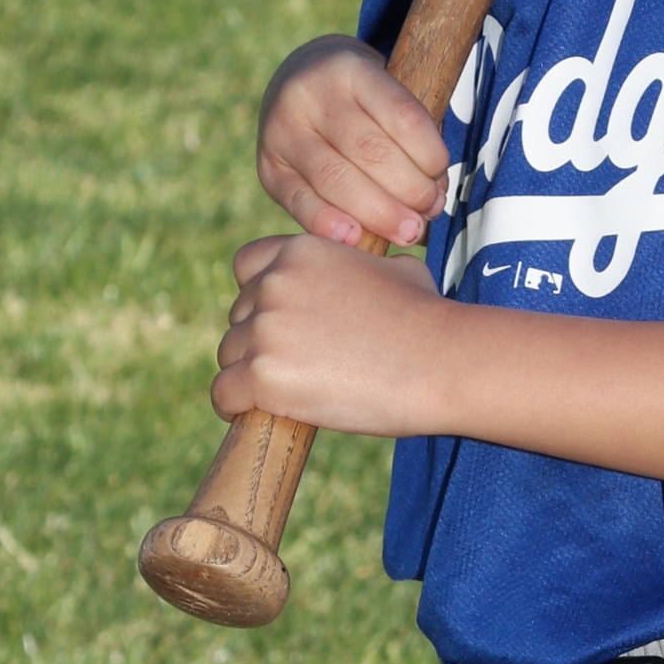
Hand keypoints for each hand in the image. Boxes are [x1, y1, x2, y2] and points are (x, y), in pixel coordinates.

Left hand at [212, 232, 449, 436]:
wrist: (441, 362)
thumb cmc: (429, 318)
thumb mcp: (397, 269)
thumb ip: (364, 267)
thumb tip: (377, 274)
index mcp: (302, 251)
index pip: (246, 266)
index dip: (260, 294)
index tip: (280, 318)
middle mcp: (275, 283)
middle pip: (238, 315)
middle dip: (258, 338)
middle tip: (294, 365)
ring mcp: (265, 330)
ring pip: (230, 355)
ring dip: (249, 373)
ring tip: (284, 392)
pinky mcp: (262, 376)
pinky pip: (223, 393)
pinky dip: (234, 406)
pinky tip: (254, 413)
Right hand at [256, 35, 449, 246]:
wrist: (299, 79)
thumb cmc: (362, 97)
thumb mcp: (385, 91)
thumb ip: (410, 136)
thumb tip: (431, 200)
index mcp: (351, 68)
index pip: (402, 116)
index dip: (430, 155)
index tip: (441, 176)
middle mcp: (310, 94)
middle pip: (370, 152)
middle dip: (410, 190)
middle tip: (430, 210)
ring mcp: (283, 131)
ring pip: (336, 180)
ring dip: (379, 213)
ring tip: (408, 230)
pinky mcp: (268, 167)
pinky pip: (300, 202)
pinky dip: (329, 224)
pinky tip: (355, 239)